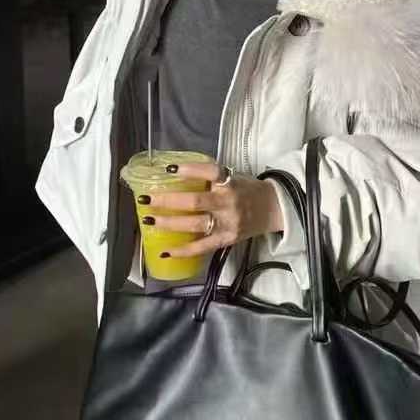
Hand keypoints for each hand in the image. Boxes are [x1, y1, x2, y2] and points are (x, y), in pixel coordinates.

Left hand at [142, 160, 283, 262]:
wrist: (272, 209)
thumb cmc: (247, 190)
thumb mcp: (233, 176)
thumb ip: (210, 176)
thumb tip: (175, 172)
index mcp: (230, 182)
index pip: (210, 172)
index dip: (190, 170)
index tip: (169, 168)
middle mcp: (228, 203)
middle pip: (195, 201)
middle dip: (168, 201)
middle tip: (146, 198)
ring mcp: (227, 224)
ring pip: (194, 224)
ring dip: (169, 223)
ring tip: (149, 220)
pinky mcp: (226, 240)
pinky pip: (202, 247)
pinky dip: (183, 251)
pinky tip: (165, 251)